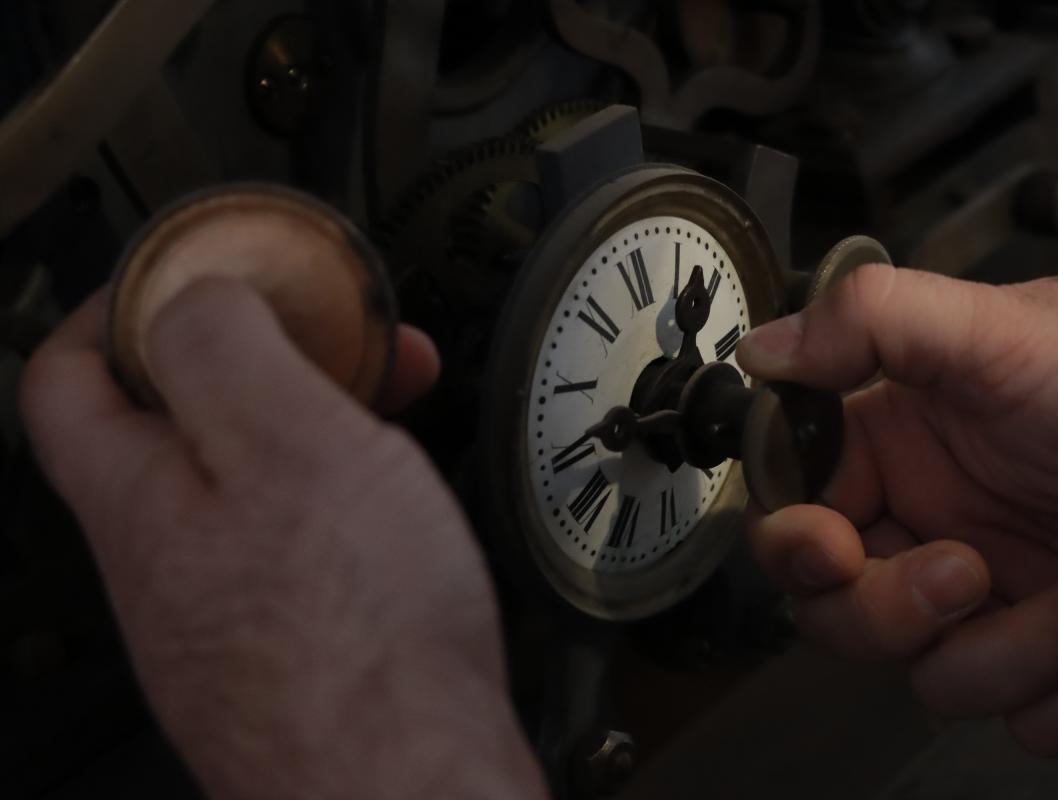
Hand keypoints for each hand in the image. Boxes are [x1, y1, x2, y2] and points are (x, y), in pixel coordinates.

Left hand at [19, 278, 546, 798]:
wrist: (409, 790)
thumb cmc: (358, 644)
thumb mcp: (290, 444)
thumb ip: (225, 350)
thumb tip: (190, 295)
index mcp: (141, 504)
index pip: (67, 384)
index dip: (114, 310)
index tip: (179, 274)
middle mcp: (167, 568)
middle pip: (179, 428)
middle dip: (258, 357)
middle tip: (333, 332)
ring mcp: (227, 616)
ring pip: (248, 484)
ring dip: (312, 421)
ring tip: (393, 401)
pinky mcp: (292, 651)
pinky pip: (296, 542)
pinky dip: (339, 494)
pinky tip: (400, 501)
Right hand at [736, 265, 1057, 755]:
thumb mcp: (1013, 333)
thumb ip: (876, 322)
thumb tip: (761, 346)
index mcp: (914, 446)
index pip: (804, 510)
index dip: (798, 544)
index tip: (829, 549)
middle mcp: (947, 525)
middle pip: (845, 615)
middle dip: (901, 612)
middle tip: (969, 573)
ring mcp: (1008, 601)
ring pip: (937, 680)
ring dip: (1023, 649)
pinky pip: (1029, 721)